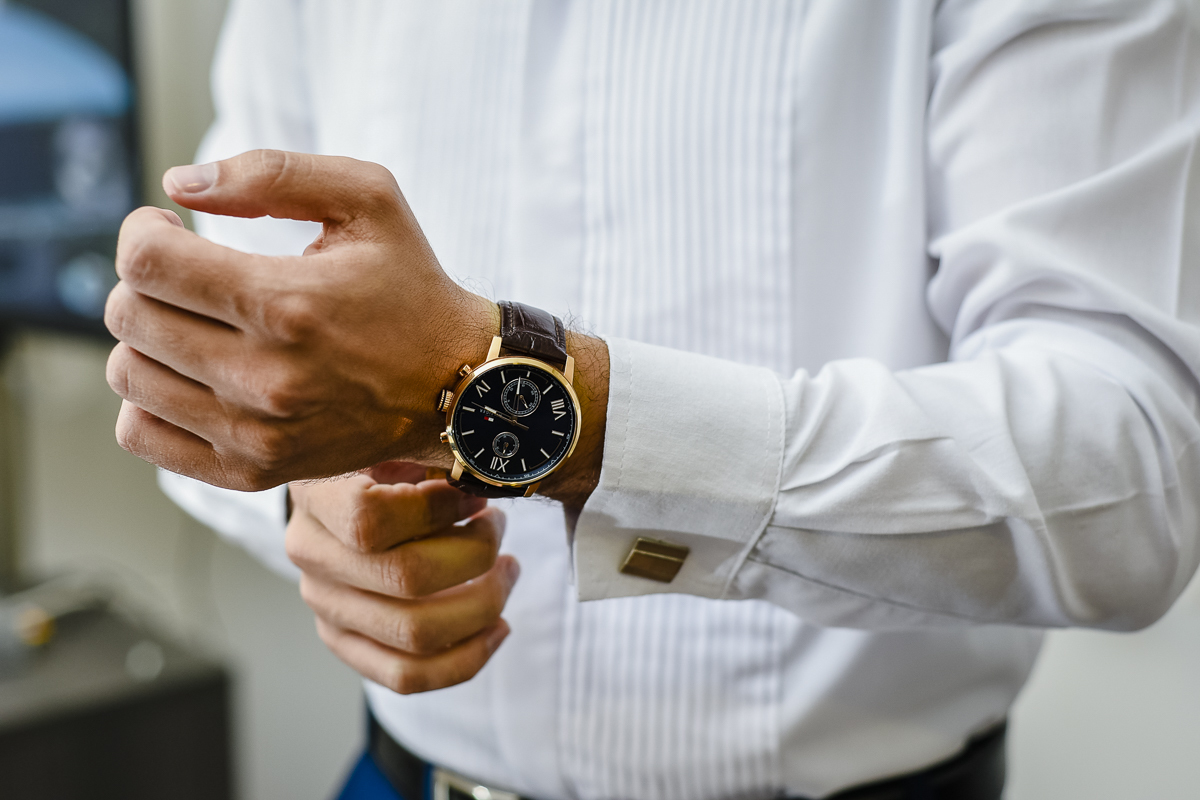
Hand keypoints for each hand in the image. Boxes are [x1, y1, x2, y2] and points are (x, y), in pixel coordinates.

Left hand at [104, 150, 497, 490]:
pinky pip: (143, 435)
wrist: (458, 387)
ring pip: (128, 375)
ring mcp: (256, 432)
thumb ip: (273, 174)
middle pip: (129, 316)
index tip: (170, 229)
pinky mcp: (252, 471)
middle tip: (188, 274)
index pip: (147, 262)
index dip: (142, 231)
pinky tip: (192, 375)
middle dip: (147, 280)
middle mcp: (265, 376)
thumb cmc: (410, 287)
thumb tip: (178, 184)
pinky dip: (150, 400)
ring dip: (149, 338)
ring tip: (195, 324)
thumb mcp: (370, 200)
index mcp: (287, 303)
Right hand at [285, 462, 518, 693]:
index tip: (474, 496)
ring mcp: (326, 607)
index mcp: (316, 498)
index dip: (437, 510)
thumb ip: (429, 451)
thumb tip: (481, 475)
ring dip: (483, 604)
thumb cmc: (379, 460)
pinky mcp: (345, 642)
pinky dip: (466, 658)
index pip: (370, 519)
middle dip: (477, 555)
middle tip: (500, 528)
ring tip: (508, 571)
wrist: (337, 492)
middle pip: (406, 579)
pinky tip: (498, 626)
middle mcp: (312, 558)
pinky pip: (407, 676)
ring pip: (416, 635)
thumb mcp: (395, 437)